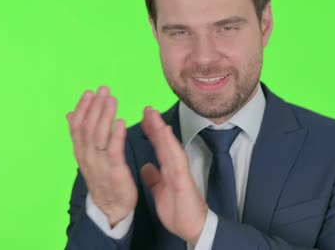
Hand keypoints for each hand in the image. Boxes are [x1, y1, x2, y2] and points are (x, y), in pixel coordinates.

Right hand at [66, 86, 137, 225]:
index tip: (89, 92)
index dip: (82, 108)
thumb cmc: (103, 178)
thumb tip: (70, 113)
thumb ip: (81, 135)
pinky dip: (116, 135)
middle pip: (87, 128)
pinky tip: (121, 121)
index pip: (76, 126)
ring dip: (105, 115)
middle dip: (94, 107)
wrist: (111, 208)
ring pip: (98, 136)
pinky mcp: (114, 171)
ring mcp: (99, 164)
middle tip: (102, 90)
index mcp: (80, 152)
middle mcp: (86, 156)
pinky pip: (113, 150)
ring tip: (111, 99)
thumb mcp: (88, 156)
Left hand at [140, 106, 207, 244]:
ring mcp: (180, 170)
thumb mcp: (160, 192)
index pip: (158, 146)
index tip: (142, 117)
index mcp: (168, 169)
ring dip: (161, 128)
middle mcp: (174, 166)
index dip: (150, 131)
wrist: (192, 228)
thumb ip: (154, 178)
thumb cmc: (179, 211)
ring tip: (152, 113)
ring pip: (169, 145)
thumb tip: (146, 166)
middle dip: (154, 124)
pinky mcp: (183, 178)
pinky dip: (170, 143)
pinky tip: (164, 131)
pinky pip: (176, 157)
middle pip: (163, 141)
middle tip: (146, 107)